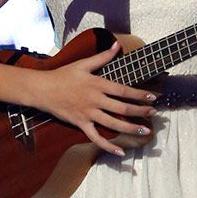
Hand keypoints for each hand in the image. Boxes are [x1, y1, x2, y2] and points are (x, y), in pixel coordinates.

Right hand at [37, 41, 157, 155]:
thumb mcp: (83, 64)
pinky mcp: (81, 124)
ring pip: (113, 124)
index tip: (152, 97)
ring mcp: (88, 114)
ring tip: (145, 131)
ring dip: (131, 128)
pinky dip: (108, 146)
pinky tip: (120, 152)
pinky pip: (96, 138)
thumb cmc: (63, 75)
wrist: (43, 89)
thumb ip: (102, 57)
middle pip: (122, 108)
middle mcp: (95, 100)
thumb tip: (117, 45)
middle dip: (140, 112)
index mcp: (98, 84)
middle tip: (154, 113)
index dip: (139, 95)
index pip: (123, 90)